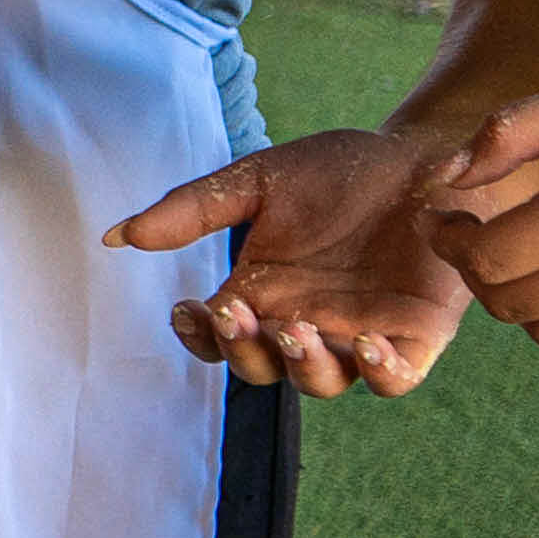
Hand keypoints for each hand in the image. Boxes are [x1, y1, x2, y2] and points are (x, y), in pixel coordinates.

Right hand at [115, 125, 485, 397]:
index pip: (218, 338)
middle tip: (238, 312)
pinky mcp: (414, 337)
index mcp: (262, 293)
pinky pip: (394, 377)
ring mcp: (358, 334)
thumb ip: (193, 209)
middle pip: (261, 367)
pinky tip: (367, 343)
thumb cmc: (339, 171)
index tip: (187, 307)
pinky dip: (380, 372)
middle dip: (243, 349)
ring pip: (321, 381)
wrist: (420, 156)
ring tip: (297, 328)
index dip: (199, 336)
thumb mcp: (258, 180)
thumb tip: (118, 236)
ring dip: (302, 365)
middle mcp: (305, 322)